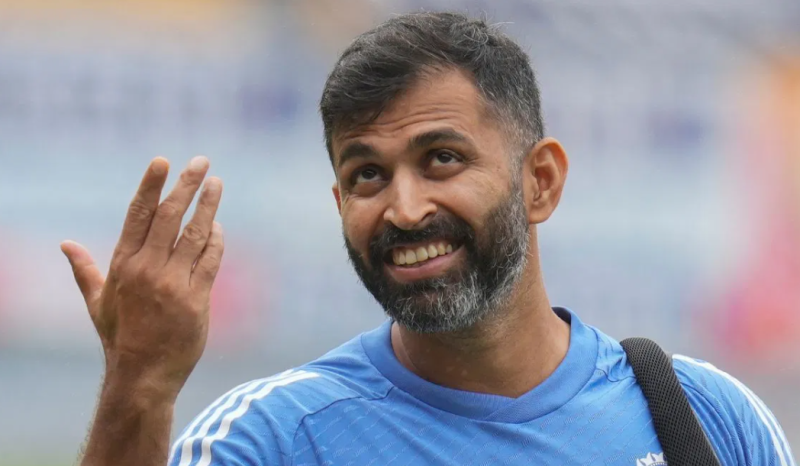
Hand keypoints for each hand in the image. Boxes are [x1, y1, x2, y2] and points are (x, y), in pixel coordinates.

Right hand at [61, 156, 223, 399]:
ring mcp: (173, 283)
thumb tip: (65, 245)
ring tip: (216, 184)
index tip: (162, 161)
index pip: (137, 215)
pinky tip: (218, 227)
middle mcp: (147, 269)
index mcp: (123, 265)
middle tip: (201, 162)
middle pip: (169, 217)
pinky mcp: (197, 299)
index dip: (151, 186)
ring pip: (195, 234)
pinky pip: (211, 260)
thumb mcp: (97, 301)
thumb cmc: (119, 336)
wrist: (143, 373)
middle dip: (186, 186)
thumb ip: (84, 270)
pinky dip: (216, 240)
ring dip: (208, 206)